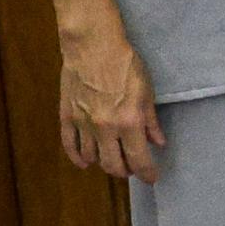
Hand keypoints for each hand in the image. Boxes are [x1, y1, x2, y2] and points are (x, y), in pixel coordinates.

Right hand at [56, 19, 164, 182]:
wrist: (93, 47)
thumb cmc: (125, 65)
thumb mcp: (146, 92)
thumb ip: (151, 121)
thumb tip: (157, 143)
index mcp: (129, 122)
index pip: (139, 159)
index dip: (147, 173)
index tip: (152, 178)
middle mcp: (105, 128)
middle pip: (113, 165)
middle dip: (126, 171)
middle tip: (133, 168)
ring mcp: (83, 124)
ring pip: (92, 158)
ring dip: (104, 162)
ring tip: (113, 158)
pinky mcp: (67, 117)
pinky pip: (70, 146)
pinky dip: (78, 158)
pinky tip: (85, 162)